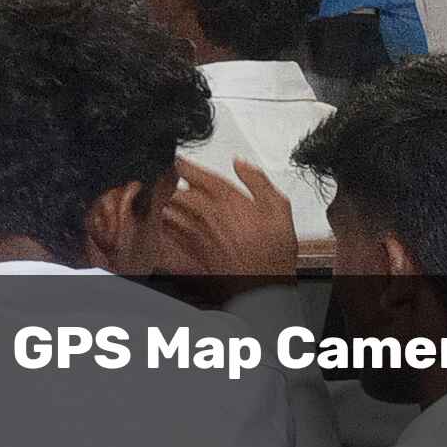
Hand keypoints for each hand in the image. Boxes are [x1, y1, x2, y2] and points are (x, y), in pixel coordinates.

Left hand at [148, 155, 299, 283]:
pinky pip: (168, 230)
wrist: (263, 285)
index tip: (180, 160)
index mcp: (226, 199)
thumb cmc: (273, 250)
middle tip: (175, 178)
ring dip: (169, 201)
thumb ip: (257, 180)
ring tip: (173, 197)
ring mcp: (196, 232)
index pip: (192, 173)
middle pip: (175, 189)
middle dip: (172, 182)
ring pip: (169, 208)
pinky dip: (167, 222)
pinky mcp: (191, 248)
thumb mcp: (279, 208)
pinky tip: (173, 219)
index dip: (182, 163)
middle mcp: (207, 213)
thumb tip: (240, 163)